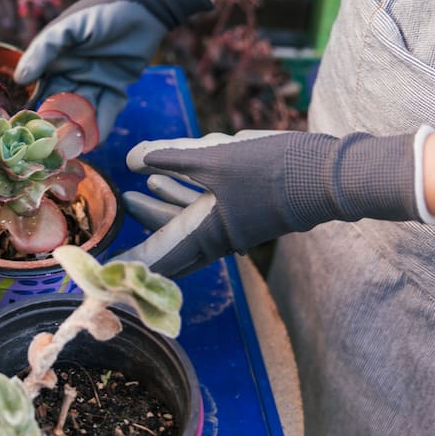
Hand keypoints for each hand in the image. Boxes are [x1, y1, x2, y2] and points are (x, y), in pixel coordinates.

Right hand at [14, 0, 211, 138]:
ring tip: (71, 148)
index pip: (39, 89)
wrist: (146, 7)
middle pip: (61, 106)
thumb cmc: (103, 11)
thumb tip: (21, 78)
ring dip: (78, 129)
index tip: (26, 128)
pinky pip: (107, 111)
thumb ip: (45, 50)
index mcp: (55, 60)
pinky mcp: (117, 89)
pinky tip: (94, 141)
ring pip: (83, 112)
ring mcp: (94, 83)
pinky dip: (101, 126)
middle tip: (50, 146)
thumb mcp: (70, 27)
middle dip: (56, 125)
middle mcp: (72, 74)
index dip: (33, 107)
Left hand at [117, 130, 420, 276]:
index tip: (104, 277)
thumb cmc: (273, 170)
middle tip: (121, 214)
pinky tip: (173, 175)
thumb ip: (170, 158)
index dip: (129, 267)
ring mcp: (235, 226)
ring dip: (165, 205)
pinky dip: (187, 194)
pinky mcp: (248, 210)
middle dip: (144, 229)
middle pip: (170, 242)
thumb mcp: (214, 158)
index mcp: (207, 236)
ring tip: (140, 188)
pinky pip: (207, 208)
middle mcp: (219, 239)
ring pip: (189, 222)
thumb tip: (132, 160)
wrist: (330, 175)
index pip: (156, 260)